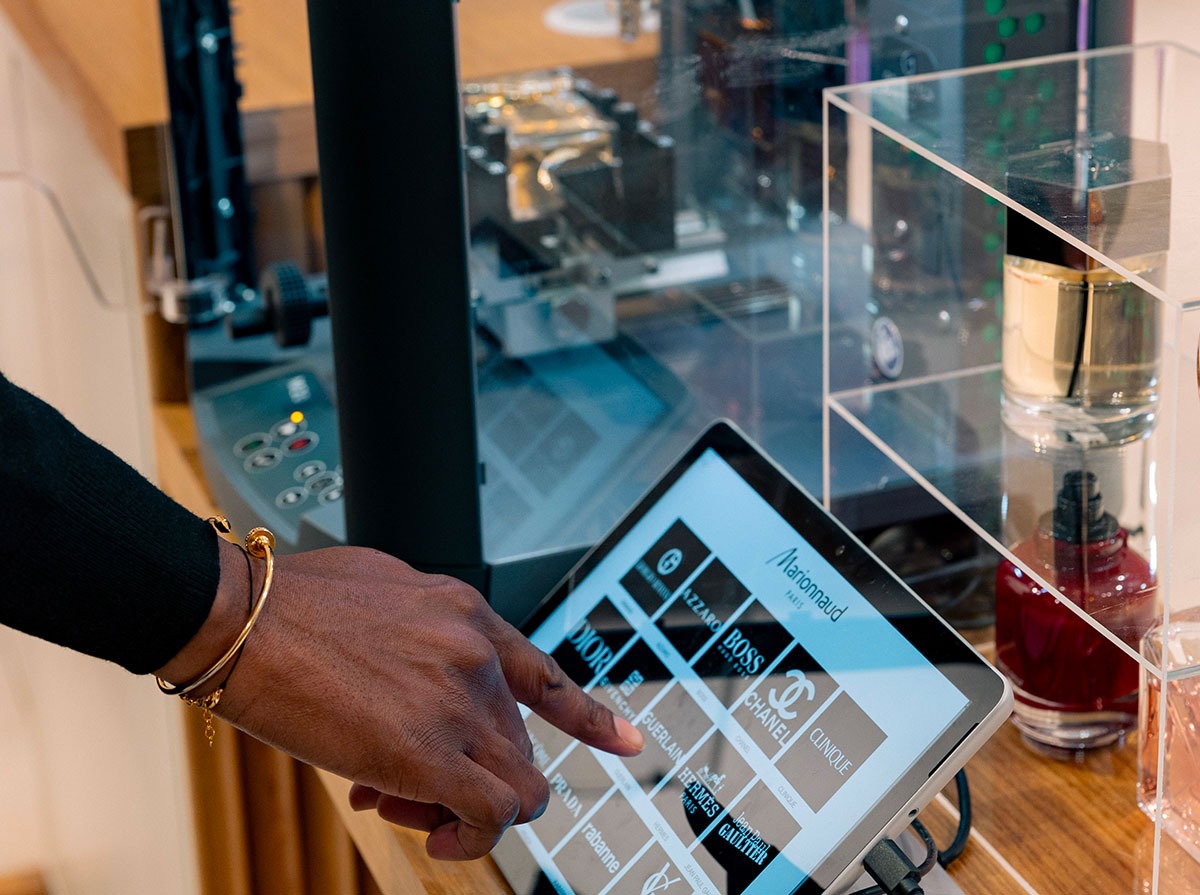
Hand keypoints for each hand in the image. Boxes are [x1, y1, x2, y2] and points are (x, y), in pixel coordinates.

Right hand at [160, 540, 642, 859]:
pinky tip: (435, 834)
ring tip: (407, 804)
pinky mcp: (427, 754)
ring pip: (514, 784)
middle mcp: (474, 656)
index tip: (626, 742)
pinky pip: (489, 814)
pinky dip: (471, 837)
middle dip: (471, 771)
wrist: (238, 615)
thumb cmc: (290, 603)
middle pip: (515, 743)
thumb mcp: (382, 589)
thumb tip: (418, 665)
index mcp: (465, 612)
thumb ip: (422, 628)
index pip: (546, 676)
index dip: (590, 717)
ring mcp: (457, 704)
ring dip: (468, 807)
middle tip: (409, 784)